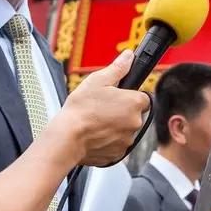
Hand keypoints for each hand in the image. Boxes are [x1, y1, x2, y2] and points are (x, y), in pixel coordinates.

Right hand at [55, 50, 149, 166]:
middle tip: (103, 108)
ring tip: (97, 122)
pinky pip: (117, 145)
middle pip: (134, 114)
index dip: (131, 96)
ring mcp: (127, 141)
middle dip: (122, 111)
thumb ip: (118, 68)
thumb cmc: (81, 109)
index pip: (144, 98)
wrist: (66, 139)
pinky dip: (109, 141)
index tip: (119, 96)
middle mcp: (135, 123)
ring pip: (125, 130)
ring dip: (116, 126)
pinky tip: (95, 135)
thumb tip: (129, 56)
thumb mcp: (98, 80)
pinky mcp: (117, 155)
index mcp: (134, 103)